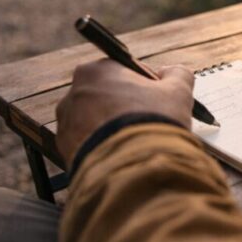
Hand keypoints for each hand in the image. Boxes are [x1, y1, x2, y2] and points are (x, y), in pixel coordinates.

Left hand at [56, 59, 194, 167]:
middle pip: (107, 96)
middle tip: (148, 123)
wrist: (131, 171)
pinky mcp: (64, 150)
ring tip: (134, 144)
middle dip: (126, 107)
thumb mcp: (177, 93)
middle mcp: (74, 93)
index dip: (147, 86)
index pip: (125, 71)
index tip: (160, 102)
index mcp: (97, 71)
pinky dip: (102, 148)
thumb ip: (178, 74)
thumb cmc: (153, 124)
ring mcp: (66, 123)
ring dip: (112, 128)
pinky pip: (86, 144)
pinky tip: (121, 157)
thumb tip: (172, 72)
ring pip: (95, 121)